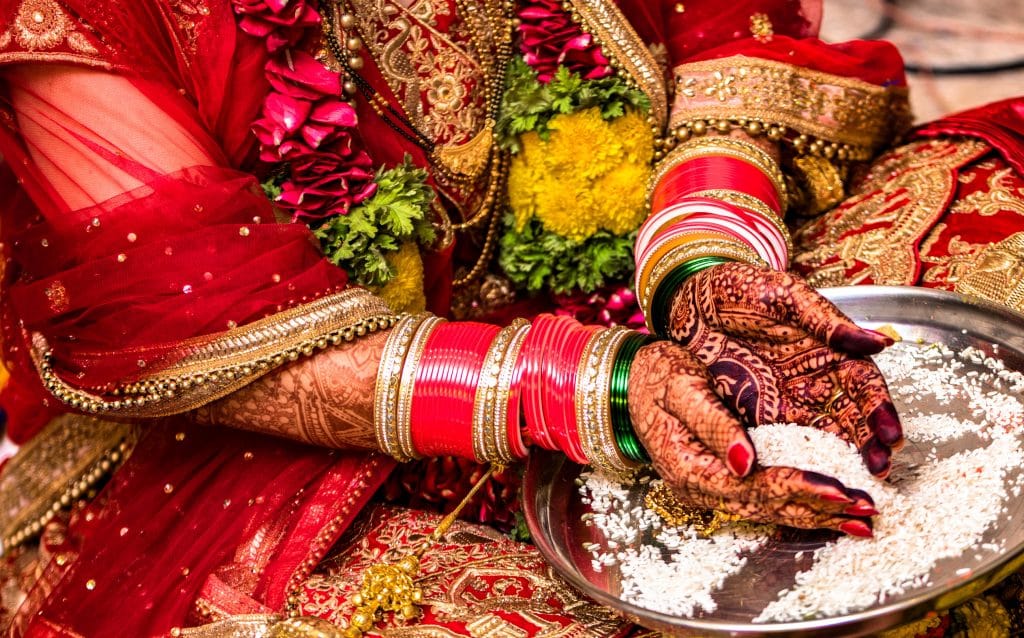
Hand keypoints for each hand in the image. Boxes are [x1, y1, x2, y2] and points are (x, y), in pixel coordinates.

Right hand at [629, 341, 875, 534]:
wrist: (629, 381)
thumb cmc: (655, 375)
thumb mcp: (680, 387)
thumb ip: (712, 423)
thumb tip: (744, 461)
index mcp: (692, 467)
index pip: (756, 486)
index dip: (801, 489)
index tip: (841, 491)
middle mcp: (704, 487)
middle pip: (770, 507)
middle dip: (821, 511)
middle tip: (868, 513)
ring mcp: (712, 487)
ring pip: (771, 509)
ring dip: (817, 515)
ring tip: (860, 520)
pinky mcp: (723, 478)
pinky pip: (765, 498)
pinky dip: (801, 502)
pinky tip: (827, 506)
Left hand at [667, 262, 901, 476]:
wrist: (687, 301)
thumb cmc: (738, 289)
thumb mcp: (784, 296)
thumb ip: (826, 321)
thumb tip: (882, 342)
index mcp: (828, 349)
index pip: (863, 384)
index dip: (880, 409)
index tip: (891, 434)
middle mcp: (813, 380)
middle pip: (850, 417)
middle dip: (869, 444)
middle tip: (879, 469)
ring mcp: (786, 400)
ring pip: (822, 434)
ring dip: (842, 458)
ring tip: (857, 482)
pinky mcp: (756, 415)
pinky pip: (781, 440)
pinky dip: (798, 460)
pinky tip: (809, 479)